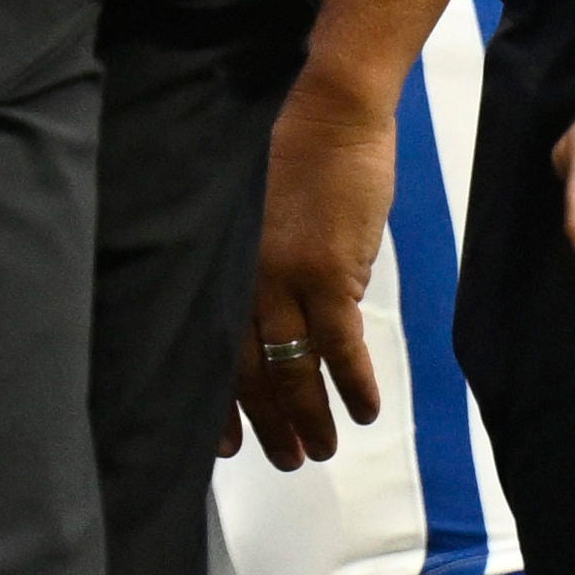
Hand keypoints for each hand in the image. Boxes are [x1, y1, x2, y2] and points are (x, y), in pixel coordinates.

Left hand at [236, 69, 396, 469]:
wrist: (328, 112)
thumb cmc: (288, 152)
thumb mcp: (251, 216)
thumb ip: (251, 268)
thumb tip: (265, 317)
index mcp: (219, 267)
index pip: (209, 351)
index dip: (219, 404)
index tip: (224, 445)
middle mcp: (240, 280)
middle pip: (246, 371)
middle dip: (267, 423)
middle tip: (285, 461)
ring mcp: (282, 279)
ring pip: (290, 367)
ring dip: (308, 415)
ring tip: (322, 450)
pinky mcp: (328, 272)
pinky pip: (339, 345)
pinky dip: (352, 384)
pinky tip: (366, 412)